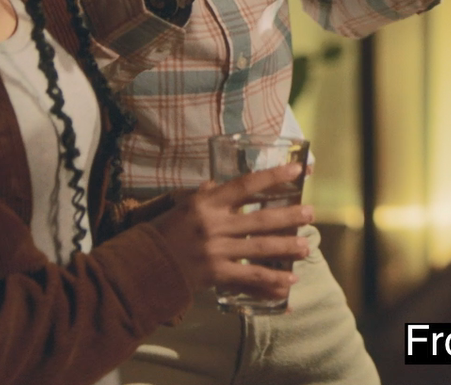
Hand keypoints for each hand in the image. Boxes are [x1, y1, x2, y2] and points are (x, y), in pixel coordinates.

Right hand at [145, 163, 313, 299]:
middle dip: (289, 217)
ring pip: (259, 248)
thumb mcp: (180, 206)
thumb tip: (216, 182)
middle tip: (311, 213)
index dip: (273, 176)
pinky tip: (289, 281)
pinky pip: (249, 277)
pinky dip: (271, 280)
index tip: (297, 170)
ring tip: (306, 246)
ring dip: (286, 247)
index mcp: (205, 203)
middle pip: (260, 219)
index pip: (245, 185)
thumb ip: (203, 195)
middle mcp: (213, 225)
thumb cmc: (161, 232)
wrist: (140, 266)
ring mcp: (215, 251)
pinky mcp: (214, 274)